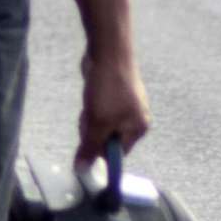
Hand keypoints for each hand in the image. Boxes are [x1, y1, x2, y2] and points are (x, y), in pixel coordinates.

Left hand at [76, 50, 151, 167]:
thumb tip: (82, 169)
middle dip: (93, 130)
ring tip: (91, 101)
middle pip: (107, 138)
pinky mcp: (115, 92)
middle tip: (90, 116)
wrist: (109, 51)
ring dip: (90, 117)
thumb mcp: (96, 124)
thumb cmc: (109, 89)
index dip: (99, 152)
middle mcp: (136, 117)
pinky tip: (91, 92)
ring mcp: (125, 104)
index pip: (117, 153)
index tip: (86, 146)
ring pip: (100, 122)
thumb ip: (90, 148)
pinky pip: (99, 108)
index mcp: (138, 128)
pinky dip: (92, 104)